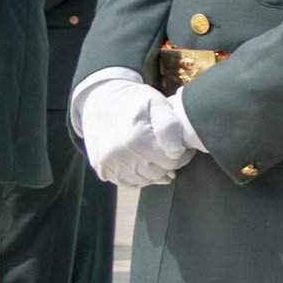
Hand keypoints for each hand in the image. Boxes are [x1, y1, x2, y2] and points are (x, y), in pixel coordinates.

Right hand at [75, 74, 191, 188]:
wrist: (100, 100)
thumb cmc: (134, 100)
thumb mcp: (157, 103)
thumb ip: (170, 126)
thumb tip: (177, 152)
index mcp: (135, 138)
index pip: (171, 162)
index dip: (182, 155)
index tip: (183, 146)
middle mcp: (118, 154)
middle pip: (158, 174)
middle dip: (168, 164)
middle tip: (170, 150)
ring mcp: (107, 163)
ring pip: (143, 181)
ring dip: (154, 172)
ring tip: (156, 154)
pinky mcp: (100, 168)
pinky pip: (127, 182)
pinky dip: (137, 176)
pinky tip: (141, 161)